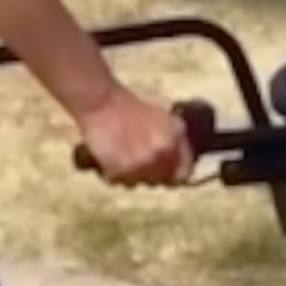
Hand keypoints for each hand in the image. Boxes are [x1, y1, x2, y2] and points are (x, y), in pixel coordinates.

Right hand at [75, 84, 193, 186]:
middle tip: (138, 160)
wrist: (101, 102)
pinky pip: (119, 182)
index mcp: (174, 141)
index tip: (166, 171)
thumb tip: (180, 157)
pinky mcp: (119, 171)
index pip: (184, 173)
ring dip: (132, 175)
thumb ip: (175, 138)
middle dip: (151, 174)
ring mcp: (140, 165)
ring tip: (122, 157)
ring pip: (138, 183)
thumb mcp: (163, 117)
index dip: (174, 173)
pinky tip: (110, 158)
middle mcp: (161, 155)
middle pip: (159, 181)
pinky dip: (114, 174)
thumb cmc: (130, 106)